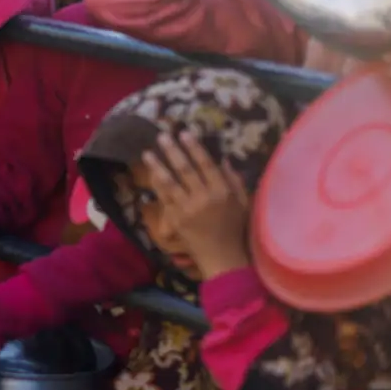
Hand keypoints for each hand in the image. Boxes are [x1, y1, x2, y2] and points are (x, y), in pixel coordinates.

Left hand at [144, 131, 250, 277]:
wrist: (222, 257)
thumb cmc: (235, 229)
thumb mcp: (243, 202)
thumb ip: (234, 180)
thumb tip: (224, 159)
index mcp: (222, 191)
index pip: (206, 164)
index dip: (194, 147)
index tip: (185, 133)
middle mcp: (204, 198)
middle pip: (185, 169)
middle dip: (172, 151)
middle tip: (162, 135)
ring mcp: (187, 209)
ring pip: (170, 182)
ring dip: (157, 165)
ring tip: (147, 152)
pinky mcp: (175, 220)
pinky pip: (164, 198)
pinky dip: (156, 185)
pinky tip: (150, 174)